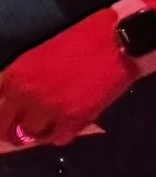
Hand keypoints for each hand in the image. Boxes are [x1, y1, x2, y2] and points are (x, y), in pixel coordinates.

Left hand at [0, 11, 135, 150]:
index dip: (0, 114)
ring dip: (43, 130)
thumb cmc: (86, 38)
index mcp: (17, 72)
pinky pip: (59, 139)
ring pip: (32, 135)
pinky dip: (65, 133)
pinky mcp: (73, 117)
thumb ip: (27, 77)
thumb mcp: (46, 53)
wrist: (122, 38)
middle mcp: (25, 92)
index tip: (7, 119)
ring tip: (58, 120)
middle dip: (13, 131)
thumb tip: (17, 101)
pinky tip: (75, 122)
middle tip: (26, 130)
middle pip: (4, 127)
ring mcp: (48, 106)